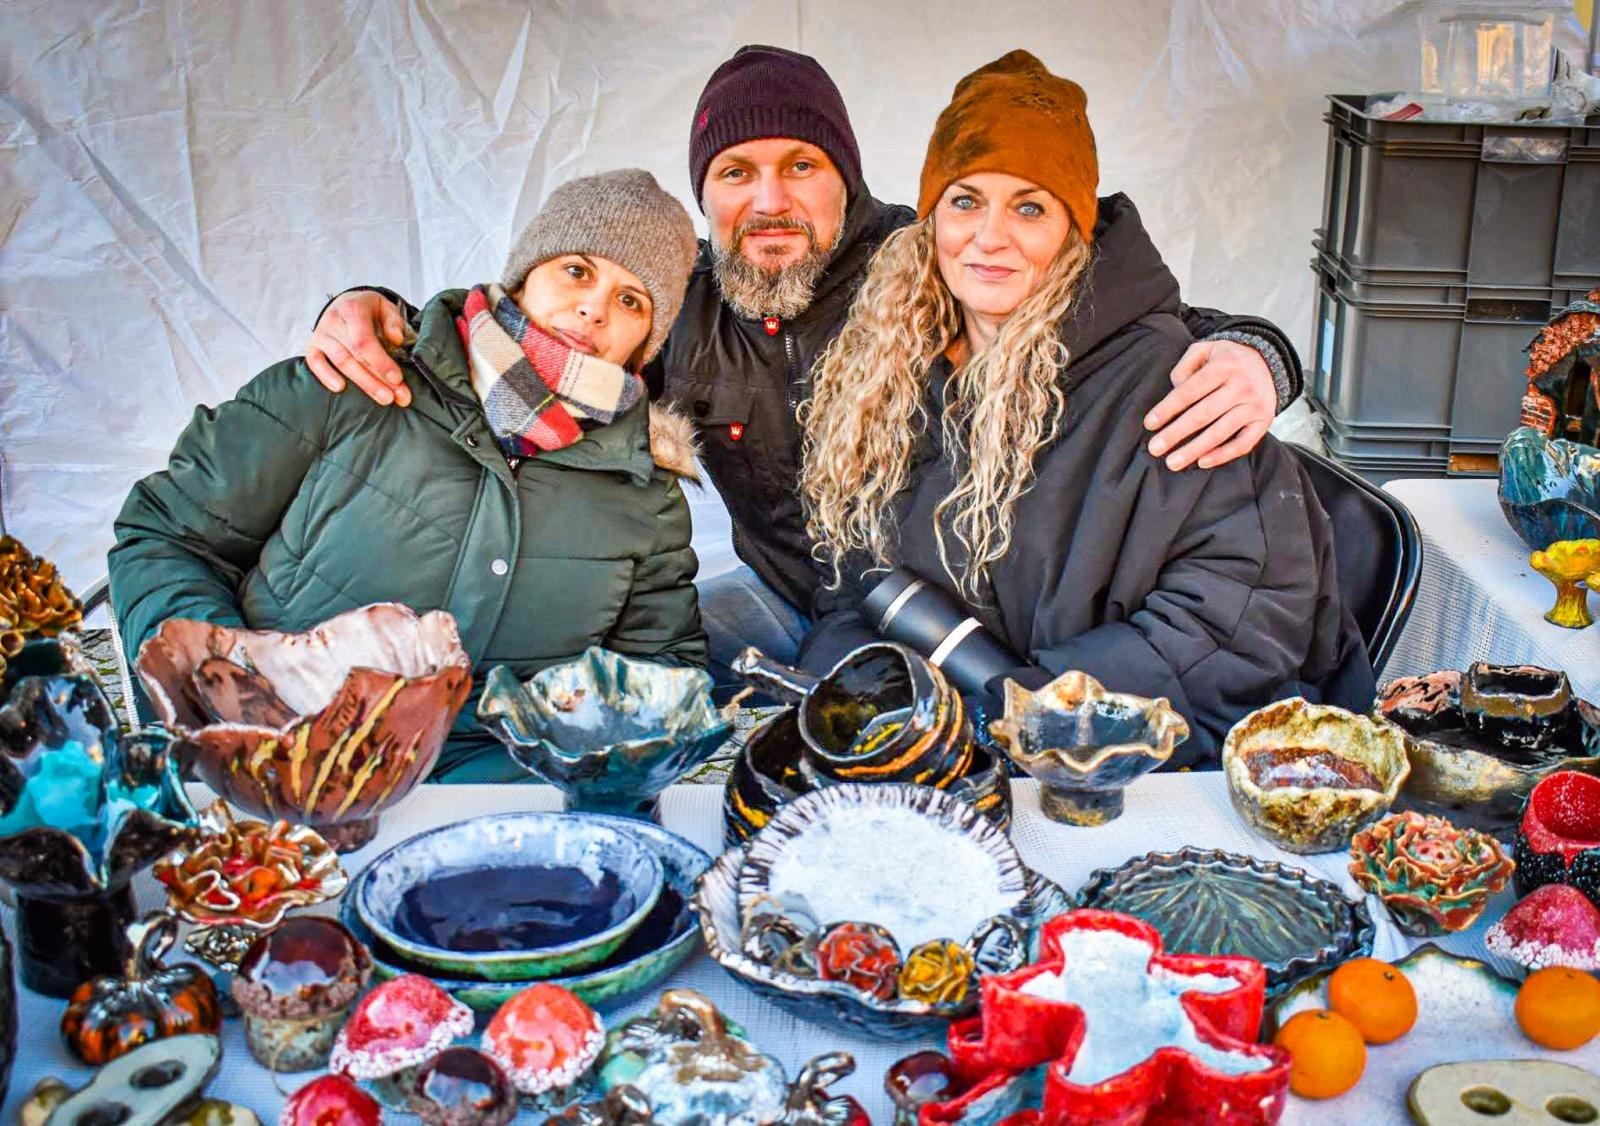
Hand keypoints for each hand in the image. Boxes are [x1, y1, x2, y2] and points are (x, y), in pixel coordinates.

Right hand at [305, 292, 411, 406]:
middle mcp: (334, 321)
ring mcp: (321, 334)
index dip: (380, 361)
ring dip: (363, 383)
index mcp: (353, 309)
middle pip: (355, 355)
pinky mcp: (312, 346)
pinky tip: (340, 389)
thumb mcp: (385, 307)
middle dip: (378, 379)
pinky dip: (326, 376)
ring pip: (341, 362)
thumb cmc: (368, 310)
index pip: (364, 340)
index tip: (397, 378)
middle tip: (398, 396)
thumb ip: (393, 321)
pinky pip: (315, 363)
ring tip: (384, 398)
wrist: (345, 303)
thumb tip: (397, 339)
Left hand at [1143, 339, 1274, 469]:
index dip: (1168, 408)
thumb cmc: (1227, 359)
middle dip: (1176, 433)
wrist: (1269, 361)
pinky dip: (1223, 455)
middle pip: (1203, 414)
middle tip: (1154, 448)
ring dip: (1194, 450)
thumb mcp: (1206, 349)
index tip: (1150, 424)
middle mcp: (1242, 386)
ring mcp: (1254, 405)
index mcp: (1224, 366)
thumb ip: (1185, 365)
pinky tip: (1202, 462)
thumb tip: (1175, 389)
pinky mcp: (1264, 421)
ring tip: (1172, 462)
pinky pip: (1244, 443)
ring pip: (1220, 432)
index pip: (1190, 391)